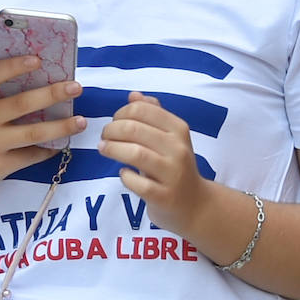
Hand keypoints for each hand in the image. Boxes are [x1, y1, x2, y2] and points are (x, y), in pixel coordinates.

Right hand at [0, 55, 84, 196]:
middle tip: (76, 87)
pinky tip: (61, 143)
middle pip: (21, 103)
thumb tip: (32, 71)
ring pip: (33, 132)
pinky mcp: (0, 165)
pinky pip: (32, 155)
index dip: (15, 65)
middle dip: (52, 94)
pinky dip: (49, 148)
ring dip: (62, 126)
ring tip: (82, 121)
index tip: (38, 59)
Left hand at [98, 91, 205, 233]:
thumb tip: (134, 95)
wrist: (195, 205)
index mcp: (178, 129)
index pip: (141, 110)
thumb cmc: (174, 166)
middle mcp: (178, 149)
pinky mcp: (164, 196)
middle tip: (104, 137)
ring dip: (112, 149)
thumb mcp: (170, 137)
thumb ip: (153, 114)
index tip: (114, 123)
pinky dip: (124, 175)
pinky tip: (124, 173)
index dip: (120, 113)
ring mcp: (173, 173)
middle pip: (133, 129)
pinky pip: (137, 182)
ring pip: (134, 153)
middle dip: (111, 130)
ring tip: (104, 149)